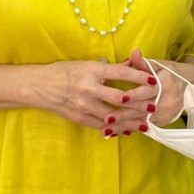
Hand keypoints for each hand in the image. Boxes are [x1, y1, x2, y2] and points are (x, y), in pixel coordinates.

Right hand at [35, 60, 153, 130]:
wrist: (40, 86)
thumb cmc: (63, 71)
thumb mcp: (84, 64)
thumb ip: (104, 67)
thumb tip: (127, 66)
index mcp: (91, 70)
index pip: (121, 73)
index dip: (139, 78)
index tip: (153, 81)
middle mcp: (89, 88)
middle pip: (121, 98)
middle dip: (140, 103)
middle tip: (153, 106)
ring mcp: (84, 105)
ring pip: (113, 116)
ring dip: (131, 120)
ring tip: (145, 123)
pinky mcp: (80, 118)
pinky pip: (102, 126)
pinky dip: (116, 128)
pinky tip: (127, 130)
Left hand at [107, 49, 190, 132]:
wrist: (188, 84)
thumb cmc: (168, 72)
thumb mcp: (157, 64)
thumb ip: (143, 62)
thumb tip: (134, 53)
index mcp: (166, 83)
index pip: (149, 91)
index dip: (135, 95)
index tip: (121, 98)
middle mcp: (168, 100)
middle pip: (144, 109)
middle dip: (125, 115)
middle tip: (107, 118)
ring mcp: (166, 113)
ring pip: (143, 121)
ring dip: (124, 126)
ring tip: (106, 129)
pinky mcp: (163, 122)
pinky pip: (145, 127)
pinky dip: (130, 129)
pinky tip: (115, 132)